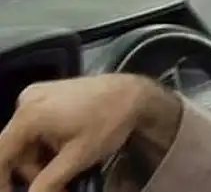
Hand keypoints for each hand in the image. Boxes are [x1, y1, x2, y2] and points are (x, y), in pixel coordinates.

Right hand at [0, 74, 178, 191]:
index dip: (2, 180)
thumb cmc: (107, 123)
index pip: (1, 155)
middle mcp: (26, 101)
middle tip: (58, 187)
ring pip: (27, 138)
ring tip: (66, 171)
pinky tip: (65, 150)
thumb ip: (48, 181)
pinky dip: (46, 142)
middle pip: (15, 147)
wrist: (133, 93)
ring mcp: (37, 94)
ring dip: (41, 158)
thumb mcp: (78, 158)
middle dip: (33, 171)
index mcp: (29, 115)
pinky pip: (36, 125)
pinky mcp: (48, 93)